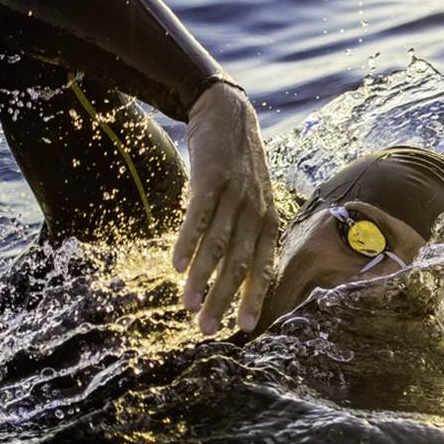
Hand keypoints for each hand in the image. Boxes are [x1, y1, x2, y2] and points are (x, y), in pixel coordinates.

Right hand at [173, 82, 279, 334]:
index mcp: (268, 221)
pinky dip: (187, 243)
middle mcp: (256, 212)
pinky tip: (175, 265)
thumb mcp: (253, 200)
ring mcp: (235, 195)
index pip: (263, 268)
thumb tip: (234, 272)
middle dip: (223, 299)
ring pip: (217, 246)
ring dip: (200, 278)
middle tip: (207, 328)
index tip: (243, 328)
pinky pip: (199, 217)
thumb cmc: (238, 167)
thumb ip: (247, 233)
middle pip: (239, 264)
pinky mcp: (212, 179)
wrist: (228, 114)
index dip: (253, 298)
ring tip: (188, 305)